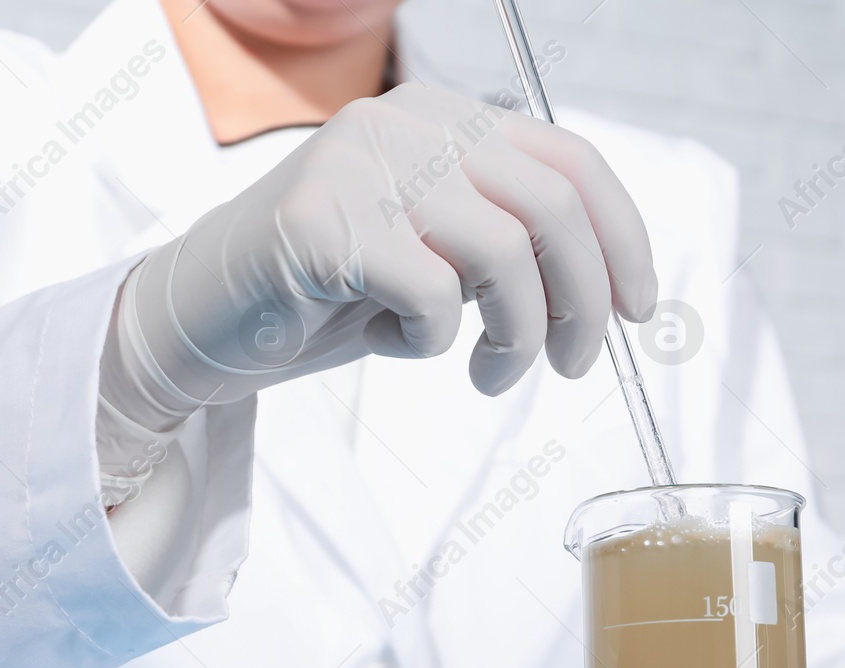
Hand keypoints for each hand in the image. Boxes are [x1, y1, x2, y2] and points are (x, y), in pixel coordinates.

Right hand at [122, 81, 656, 404]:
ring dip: (517, 337)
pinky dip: (433, 343)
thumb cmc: (331, 291)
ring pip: (503, 255)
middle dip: (584, 305)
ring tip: (492, 375)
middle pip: (553, 209)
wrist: (205, 319)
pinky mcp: (319, 224)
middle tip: (573, 366)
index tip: (638, 308)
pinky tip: (398, 343)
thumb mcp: (437, 250)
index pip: (571, 160)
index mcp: (443, 114)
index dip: (624, 239)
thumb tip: (610, 284)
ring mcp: (358, 165)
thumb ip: (509, 240)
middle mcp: (404, 120)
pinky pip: (430, 297)